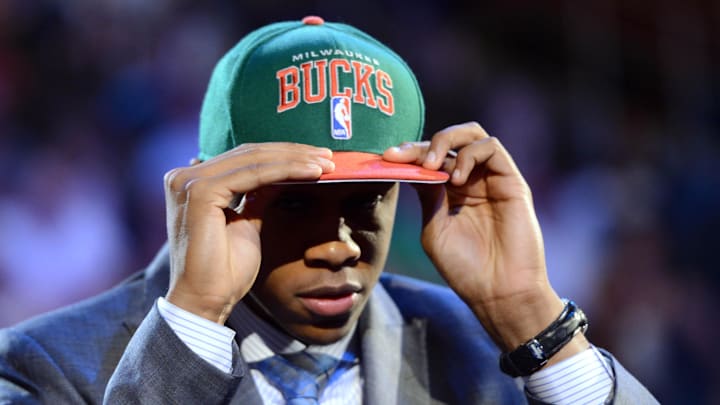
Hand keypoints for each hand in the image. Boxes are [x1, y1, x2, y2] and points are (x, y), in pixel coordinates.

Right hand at [162, 143, 334, 323]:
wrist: (205, 301)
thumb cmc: (224, 271)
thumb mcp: (247, 224)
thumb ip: (258, 196)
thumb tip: (282, 175)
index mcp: (192, 182)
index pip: (244, 158)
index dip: (283, 155)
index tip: (317, 159)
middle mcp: (184, 176)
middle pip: (250, 153)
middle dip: (293, 153)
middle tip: (328, 156)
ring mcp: (189, 182)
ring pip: (254, 159)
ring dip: (295, 159)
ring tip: (326, 164)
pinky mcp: (200, 192)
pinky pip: (254, 173)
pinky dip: (286, 170)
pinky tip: (312, 172)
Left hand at [383, 122, 588, 357]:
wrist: (498, 292)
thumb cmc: (466, 269)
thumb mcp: (434, 230)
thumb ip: (427, 196)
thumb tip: (413, 167)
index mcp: (450, 193)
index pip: (429, 160)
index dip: (408, 153)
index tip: (386, 157)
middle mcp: (471, 180)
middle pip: (448, 141)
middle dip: (422, 143)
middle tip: (404, 156)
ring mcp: (491, 179)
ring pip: (471, 134)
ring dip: (444, 141)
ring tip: (431, 166)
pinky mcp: (511, 181)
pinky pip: (492, 147)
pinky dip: (469, 154)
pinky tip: (456, 179)